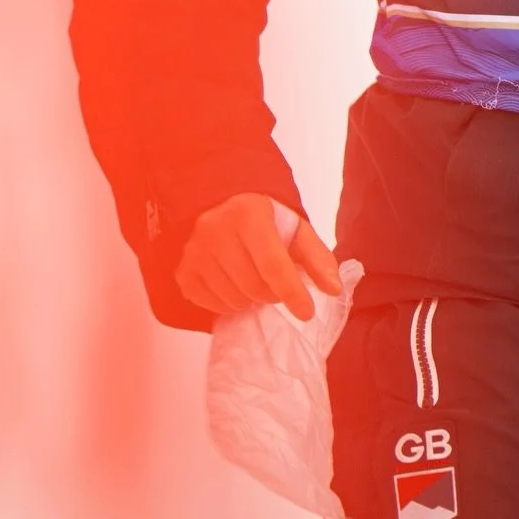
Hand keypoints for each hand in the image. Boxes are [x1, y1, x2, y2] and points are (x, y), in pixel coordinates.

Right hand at [174, 192, 341, 319]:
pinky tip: (235, 285)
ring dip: (252, 300)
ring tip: (256, 282)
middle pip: (254, 287)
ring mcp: (195, 251)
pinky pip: (212, 306)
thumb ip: (317, 257)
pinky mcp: (183, 271)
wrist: (220, 206)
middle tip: (277, 285)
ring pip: (234, 300)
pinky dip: (230, 305)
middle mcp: (216, 229)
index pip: (273, 263)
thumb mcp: (295, 229)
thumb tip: (334, 289)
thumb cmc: (264, 220)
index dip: (292, 291)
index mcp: (249, 213)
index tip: (307, 312)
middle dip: (273, 294)